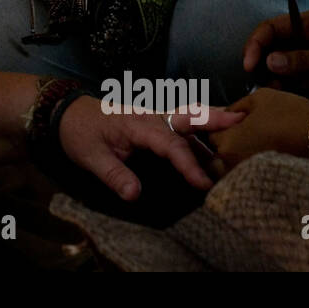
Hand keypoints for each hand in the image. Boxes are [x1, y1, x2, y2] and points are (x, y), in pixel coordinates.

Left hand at [58, 97, 244, 200]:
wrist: (66, 113)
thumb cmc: (79, 133)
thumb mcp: (90, 157)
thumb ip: (114, 174)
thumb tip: (135, 194)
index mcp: (137, 124)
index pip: (168, 144)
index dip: (187, 163)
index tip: (203, 182)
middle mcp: (150, 117)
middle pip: (186, 117)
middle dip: (214, 118)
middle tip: (242, 119)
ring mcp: (153, 116)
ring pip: (187, 116)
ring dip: (212, 119)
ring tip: (242, 122)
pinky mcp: (153, 121)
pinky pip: (181, 120)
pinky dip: (201, 122)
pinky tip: (217, 132)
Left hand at [209, 88, 308, 173]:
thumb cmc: (290, 114)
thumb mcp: (260, 98)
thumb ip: (236, 107)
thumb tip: (226, 114)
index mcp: (228, 142)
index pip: (210, 136)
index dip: (220, 127)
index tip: (233, 123)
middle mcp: (233, 164)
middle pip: (215, 157)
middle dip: (224, 147)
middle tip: (241, 136)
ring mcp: (248, 177)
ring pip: (229, 171)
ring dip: (234, 161)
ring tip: (251, 148)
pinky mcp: (263, 185)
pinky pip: (246, 180)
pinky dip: (248, 171)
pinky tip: (260, 158)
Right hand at [242, 9, 308, 107]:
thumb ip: (305, 61)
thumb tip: (269, 62)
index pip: (271, 28)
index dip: (256, 45)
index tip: (249, 67)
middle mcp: (306, 39)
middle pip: (271, 48)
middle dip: (263, 66)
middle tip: (264, 87)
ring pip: (279, 68)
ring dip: (276, 81)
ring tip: (280, 95)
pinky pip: (292, 82)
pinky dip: (288, 90)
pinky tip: (292, 99)